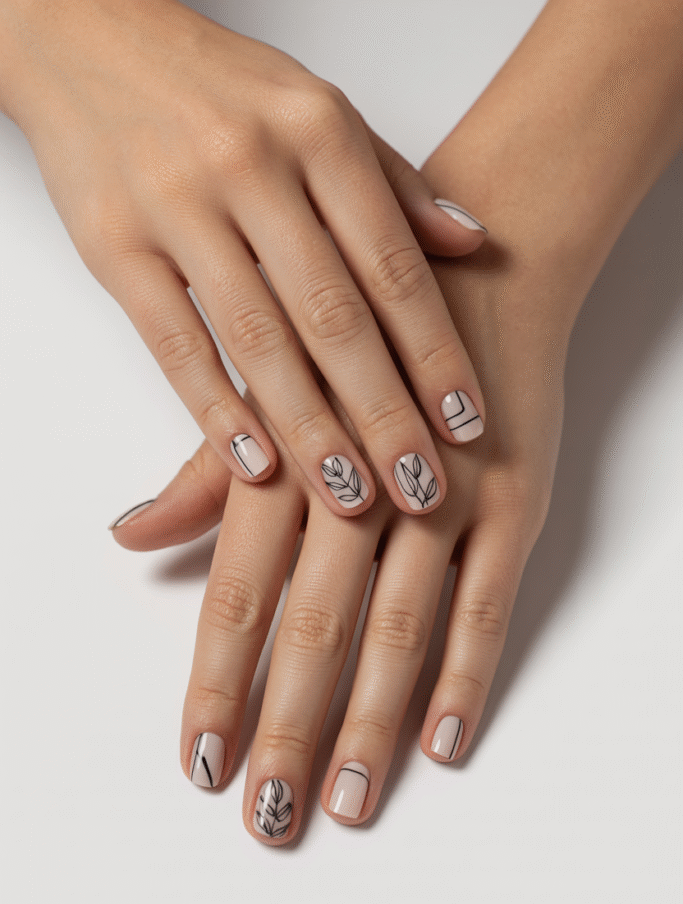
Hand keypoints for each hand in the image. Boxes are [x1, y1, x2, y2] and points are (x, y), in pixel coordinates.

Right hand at [0, 0, 487, 515]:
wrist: (93, 40)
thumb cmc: (220, 88)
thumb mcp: (321, 112)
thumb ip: (396, 185)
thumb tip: (471, 245)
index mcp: (317, 132)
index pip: (392, 266)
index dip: (434, 353)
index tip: (466, 424)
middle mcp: (252, 167)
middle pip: (334, 316)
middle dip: (384, 413)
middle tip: (423, 487)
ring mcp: (178, 208)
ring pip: (257, 341)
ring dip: (310, 431)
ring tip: (351, 499)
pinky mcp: (116, 248)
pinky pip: (174, 344)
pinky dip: (215, 413)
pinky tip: (255, 466)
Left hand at [112, 244, 565, 842]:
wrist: (480, 270)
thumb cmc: (362, 339)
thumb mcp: (269, 391)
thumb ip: (203, 475)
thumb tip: (128, 533)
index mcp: (291, 462)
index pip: (239, 596)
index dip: (217, 685)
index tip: (201, 763)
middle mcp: (361, 485)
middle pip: (313, 628)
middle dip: (286, 728)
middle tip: (268, 818)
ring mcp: (445, 496)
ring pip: (398, 627)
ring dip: (369, 722)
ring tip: (344, 802)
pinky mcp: (516, 502)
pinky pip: (489, 602)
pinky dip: (467, 675)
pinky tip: (443, 742)